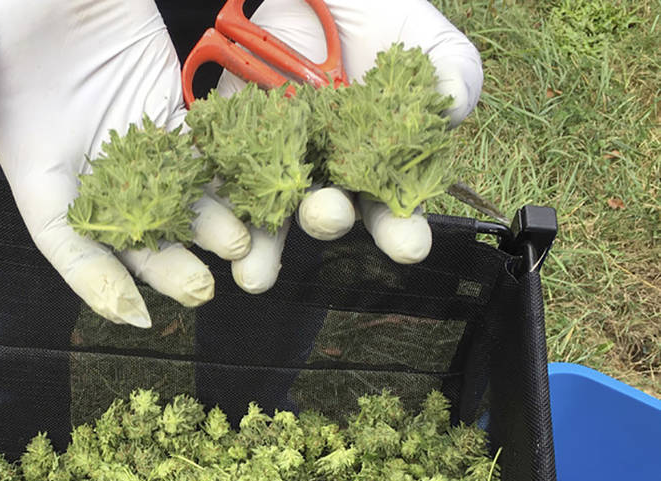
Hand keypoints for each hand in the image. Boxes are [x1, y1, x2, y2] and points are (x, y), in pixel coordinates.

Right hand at [0, 0, 252, 327]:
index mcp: (38, 170)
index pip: (65, 240)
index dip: (93, 278)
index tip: (127, 311)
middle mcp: (88, 169)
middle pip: (130, 233)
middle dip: (164, 266)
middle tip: (201, 289)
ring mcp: (132, 141)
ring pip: (174, 200)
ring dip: (207, 228)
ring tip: (242, 249)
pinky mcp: (167, 107)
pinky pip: (202, 152)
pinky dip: (227, 176)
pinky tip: (258, 195)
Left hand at [218, 0, 482, 289]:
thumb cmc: (380, 20)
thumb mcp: (424, 38)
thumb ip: (449, 72)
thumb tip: (452, 104)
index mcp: (377, 165)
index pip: (390, 209)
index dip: (400, 231)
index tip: (409, 245)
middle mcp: (326, 172)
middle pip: (326, 212)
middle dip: (326, 220)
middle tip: (328, 216)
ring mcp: (277, 160)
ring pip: (268, 209)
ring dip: (262, 243)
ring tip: (254, 270)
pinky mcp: (231, 141)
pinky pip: (219, 174)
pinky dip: (215, 201)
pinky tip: (215, 225)